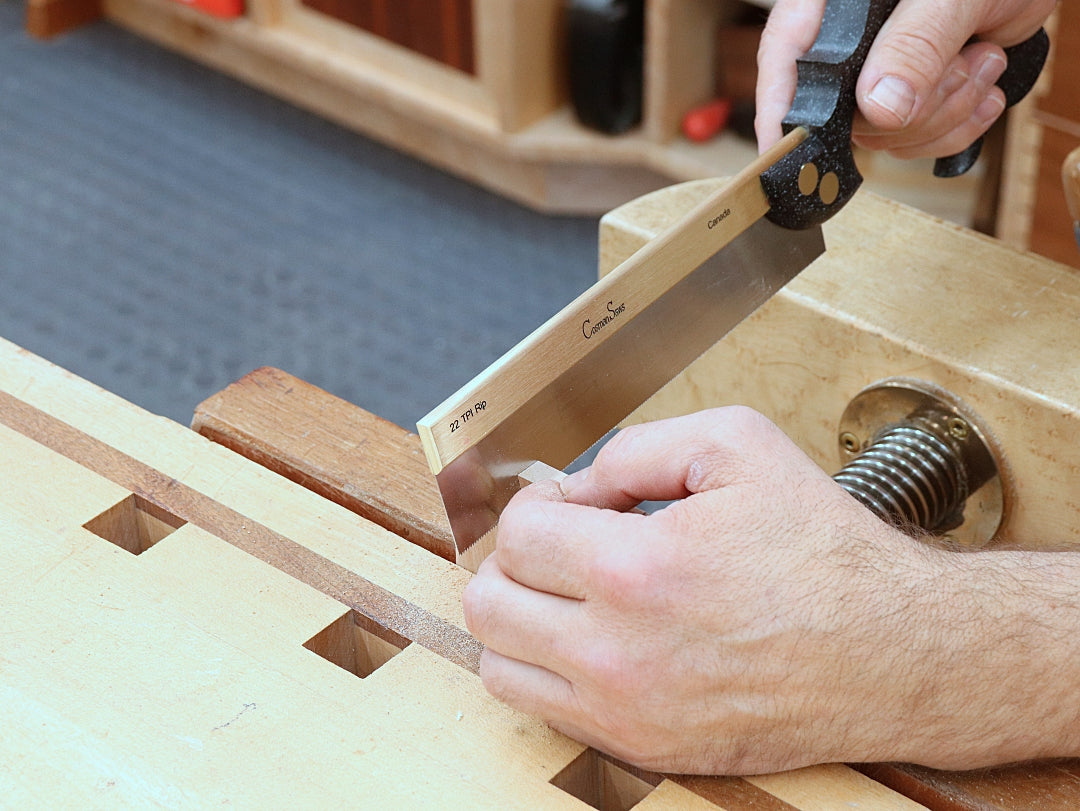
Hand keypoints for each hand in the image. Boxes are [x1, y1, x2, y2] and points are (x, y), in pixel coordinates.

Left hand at [463, 407, 1079, 774]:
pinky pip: (546, 712)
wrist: (893, 655)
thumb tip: (576, 485)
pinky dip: (548, 671)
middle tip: (553, 546)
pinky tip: (592, 640)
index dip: (535, 505)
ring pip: (500, 667)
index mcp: (637, 568)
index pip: (518, 535)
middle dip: (511, 560)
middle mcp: (618, 652)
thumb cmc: (823, 550)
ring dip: (517, 620)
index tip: (565, 503)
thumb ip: (636, 448)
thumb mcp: (738, 446)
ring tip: (563, 594)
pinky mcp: (645, 749)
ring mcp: (627, 711)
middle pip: (489, 603)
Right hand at [755, 0, 1055, 157]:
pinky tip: (982, 79)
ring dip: (944, 112)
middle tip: (959, 65)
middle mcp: (848, 42)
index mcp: (835, 4)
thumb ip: (915, 43)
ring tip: (980, 59)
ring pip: (881, 135)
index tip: (783, 153)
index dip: (778, 109)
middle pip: (841, 113)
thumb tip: (878, 107)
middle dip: (910, 108)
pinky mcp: (907, 97)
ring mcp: (876, 73)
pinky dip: (958, 124)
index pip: (784, 57)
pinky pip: (913, 141)